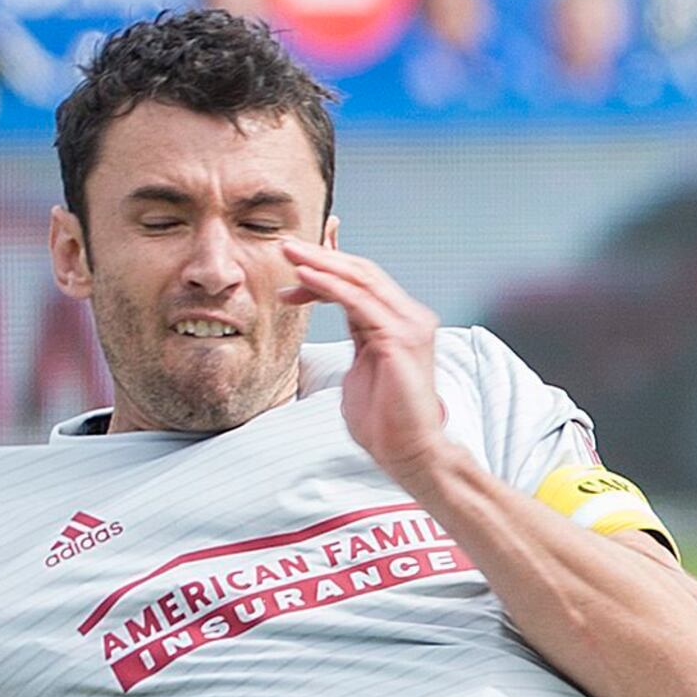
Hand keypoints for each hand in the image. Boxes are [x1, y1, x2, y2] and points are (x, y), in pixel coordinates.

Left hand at [280, 237, 454, 488]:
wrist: (407, 451)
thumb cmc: (383, 419)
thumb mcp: (361, 363)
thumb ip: (354, 333)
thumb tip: (334, 312)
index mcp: (402, 323)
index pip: (364, 281)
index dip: (330, 266)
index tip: (295, 263)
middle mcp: (411, 318)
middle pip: (363, 273)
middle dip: (322, 256)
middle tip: (285, 245)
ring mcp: (410, 326)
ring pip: (361, 280)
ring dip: (320, 263)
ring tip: (288, 252)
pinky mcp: (400, 338)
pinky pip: (358, 302)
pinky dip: (329, 285)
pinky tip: (304, 277)